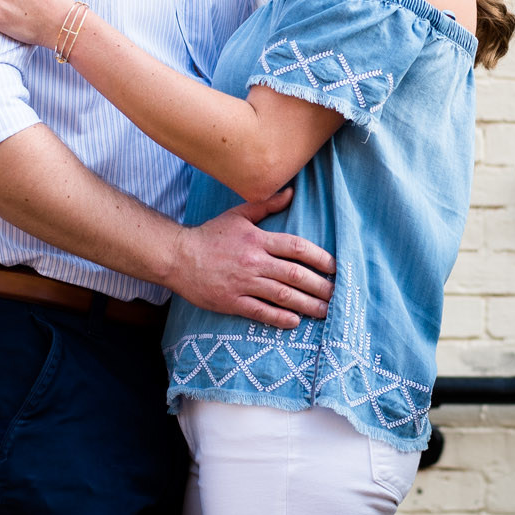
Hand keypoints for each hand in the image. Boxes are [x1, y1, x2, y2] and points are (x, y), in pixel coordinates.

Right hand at [163, 189, 335, 329]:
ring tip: (325, 312)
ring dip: (307, 305)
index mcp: (258, 239)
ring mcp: (243, 283)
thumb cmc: (210, 235)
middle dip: (320, 286)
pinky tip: (295, 321)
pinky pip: (261, 312)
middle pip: (295, 275)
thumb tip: (291, 192)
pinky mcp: (232, 301)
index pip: (297, 248)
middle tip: (337, 294)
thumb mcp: (238, 215)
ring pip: (282, 296)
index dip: (320, 258)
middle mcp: (254, 261)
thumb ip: (266, 205)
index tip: (335, 268)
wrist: (177, 256)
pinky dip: (280, 318)